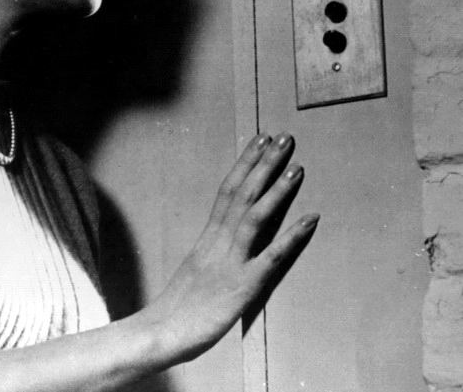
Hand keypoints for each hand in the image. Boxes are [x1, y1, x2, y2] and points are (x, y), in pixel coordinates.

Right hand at [136, 133, 318, 364]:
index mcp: (206, 239)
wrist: (161, 333)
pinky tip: (311, 218)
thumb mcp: (193, 273)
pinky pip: (270, 257)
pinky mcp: (242, 286)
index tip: (259, 141)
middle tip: (283, 137)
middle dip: (263, 164)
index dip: (245, 164)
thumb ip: (208, 257)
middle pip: (241, 194)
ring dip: (276, 189)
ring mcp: (230, 262)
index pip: (226, 191)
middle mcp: (217, 243)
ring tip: (296, 165)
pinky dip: (292, 236)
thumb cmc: (175, 311)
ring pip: (254, 216)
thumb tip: (220, 246)